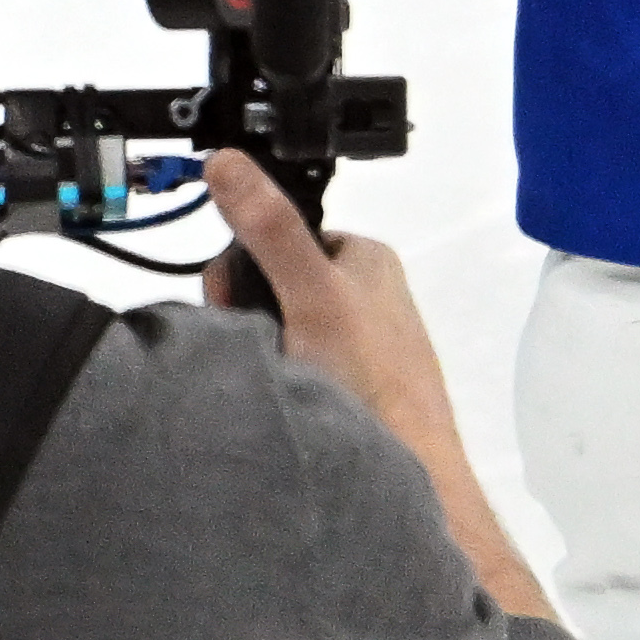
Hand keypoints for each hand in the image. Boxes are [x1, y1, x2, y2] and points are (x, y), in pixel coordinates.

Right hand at [201, 153, 553, 620]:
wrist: (412, 478)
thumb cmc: (370, 381)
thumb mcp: (312, 295)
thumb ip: (269, 230)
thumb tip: (226, 160)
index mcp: (366, 257)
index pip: (279, 236)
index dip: (243, 267)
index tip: (227, 303)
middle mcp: (367, 294)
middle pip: (274, 285)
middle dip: (249, 317)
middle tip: (253, 351)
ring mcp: (362, 345)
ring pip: (281, 333)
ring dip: (262, 355)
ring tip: (271, 384)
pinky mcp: (355, 390)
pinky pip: (296, 373)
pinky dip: (281, 385)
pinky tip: (284, 407)